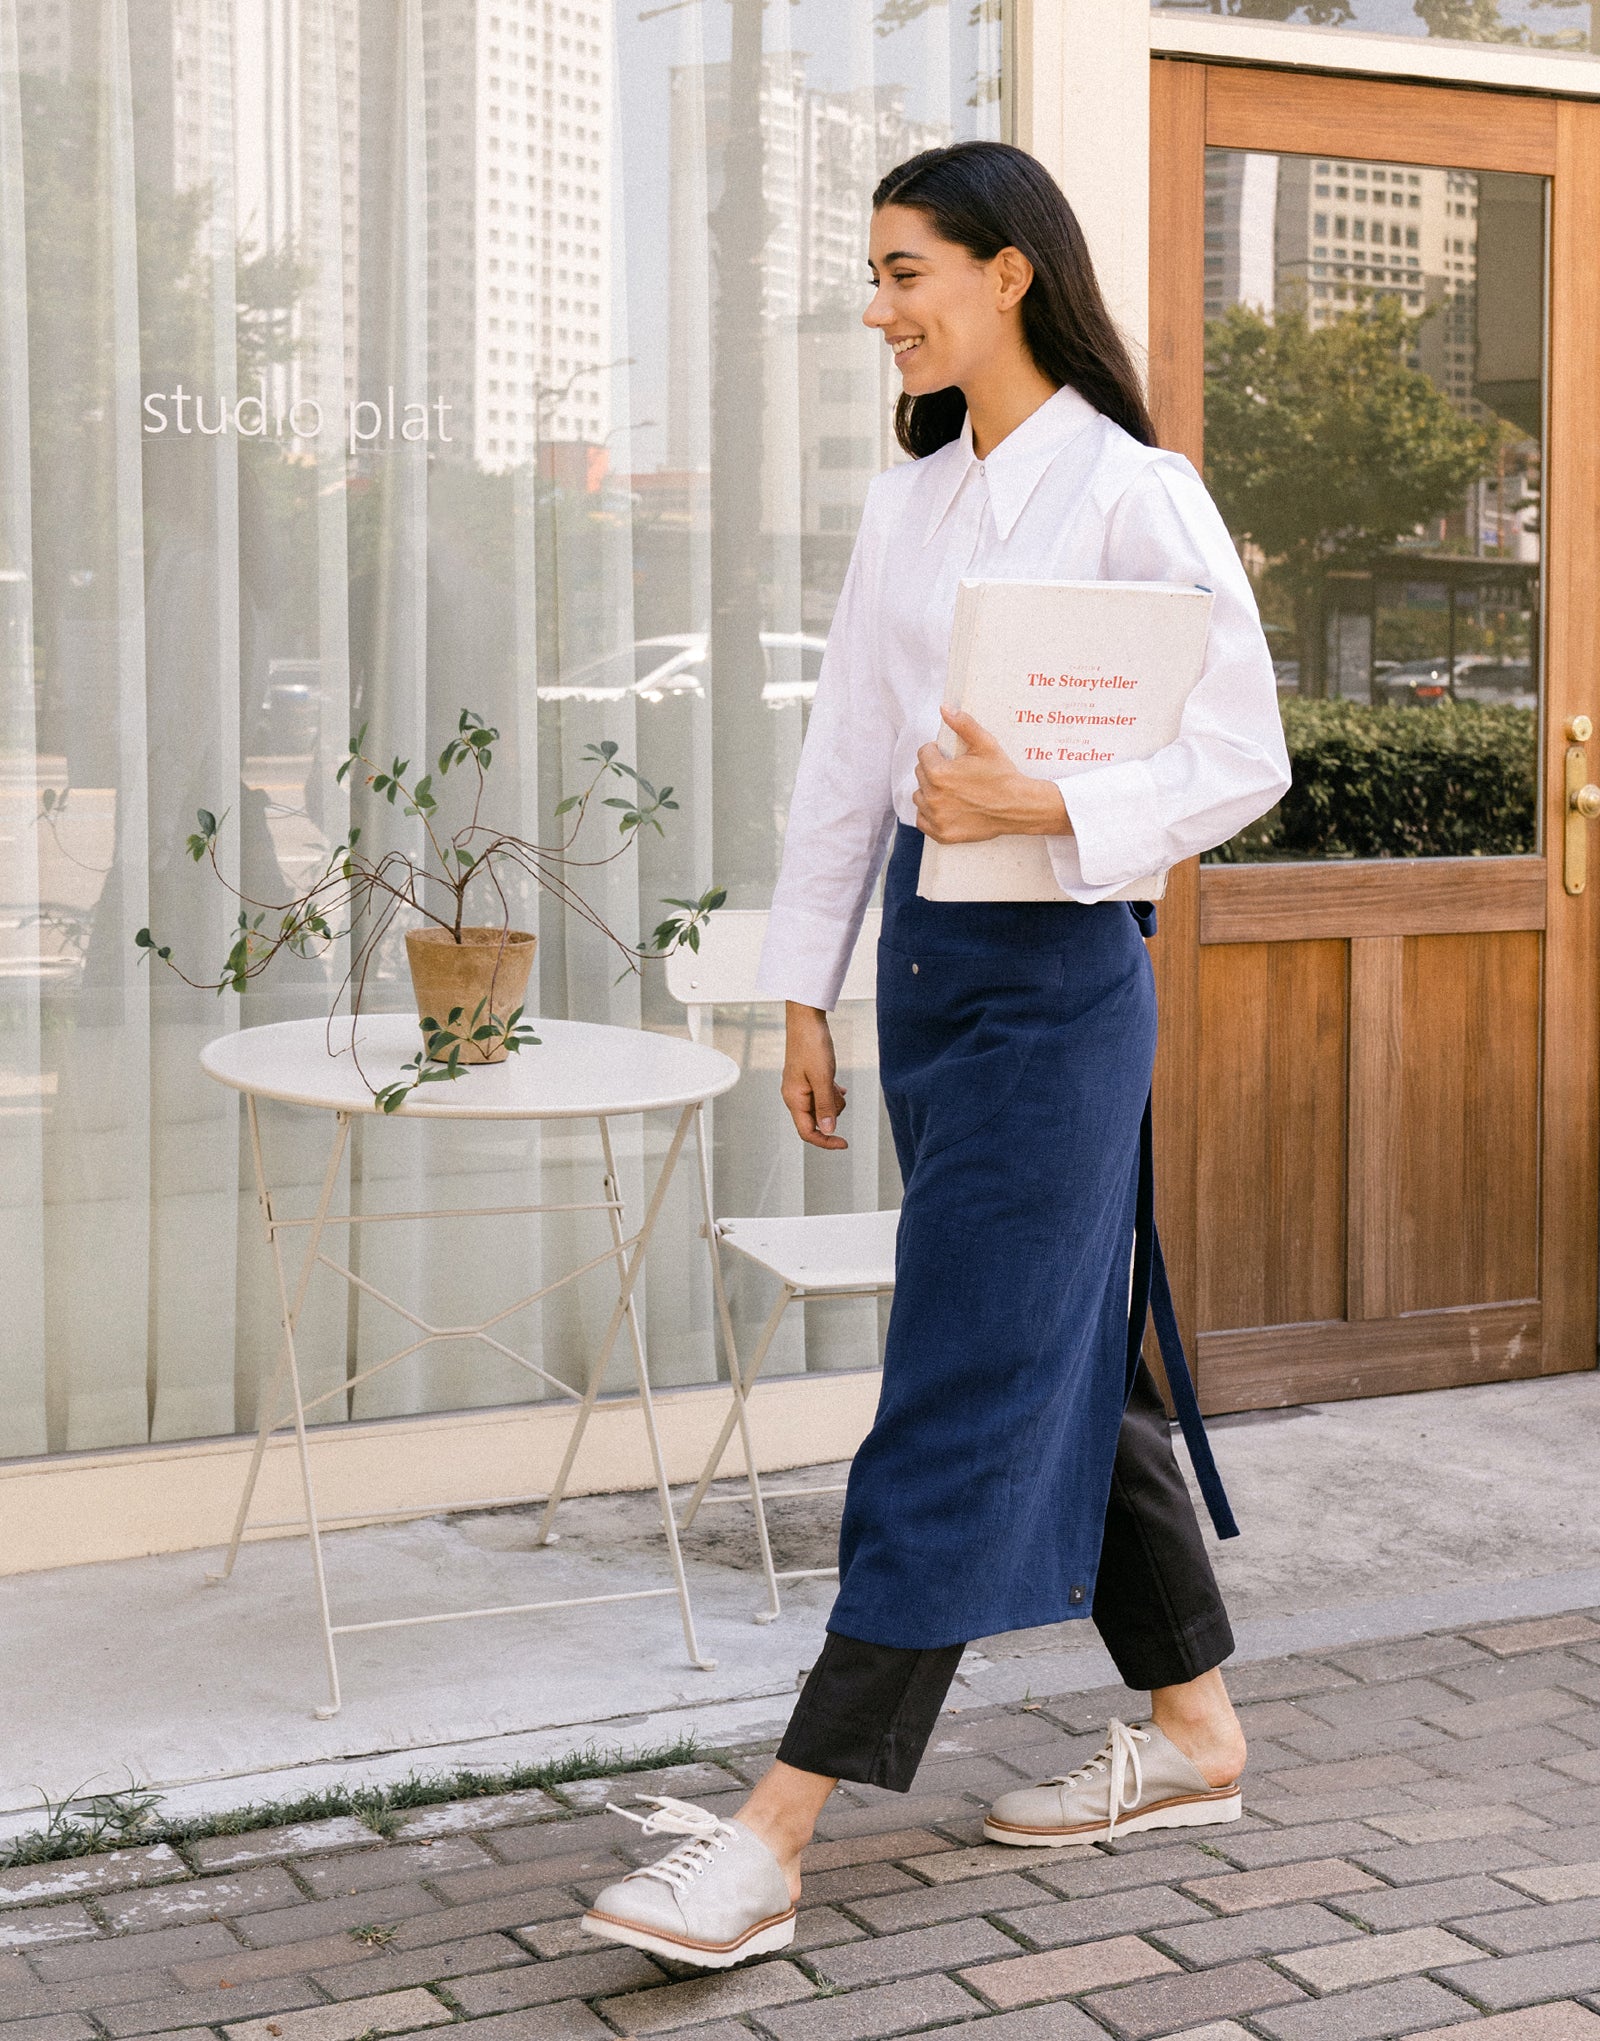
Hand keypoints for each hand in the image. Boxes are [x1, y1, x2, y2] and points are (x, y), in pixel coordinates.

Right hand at [780, 1003, 847, 1149]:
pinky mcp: (807, 1078)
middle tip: (837, 1090)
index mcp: (794, 1098)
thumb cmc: (811, 1045)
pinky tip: (837, 1085)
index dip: (825, 1141)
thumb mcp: (823, 1078)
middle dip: (832, 1111)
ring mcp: (800, 1087)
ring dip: (833, 1099)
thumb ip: (825, 1106)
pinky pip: (822, 1094)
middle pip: (817, 1119)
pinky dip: (831, 1092)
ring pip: (822, 1107)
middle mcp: (794, 1096)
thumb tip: (828, 1130)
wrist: (806, 1020)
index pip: (807, 1131)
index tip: (844, 1143)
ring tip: (834, 1080)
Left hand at [914, 708, 1070, 842]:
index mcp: (939, 773)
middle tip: (954, 773)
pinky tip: (945, 807)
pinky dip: (929, 814)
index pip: (924, 753)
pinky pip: (922, 820)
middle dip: (933, 770)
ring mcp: (937, 817)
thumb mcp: (985, 744)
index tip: (950, 756)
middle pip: (920, 775)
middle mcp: (933, 797)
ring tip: (950, 790)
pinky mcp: (942, 834)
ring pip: (919, 797)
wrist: (1018, 806)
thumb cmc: (1002, 775)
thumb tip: (944, 708)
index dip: (937, 751)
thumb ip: (963, 725)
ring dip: (929, 791)